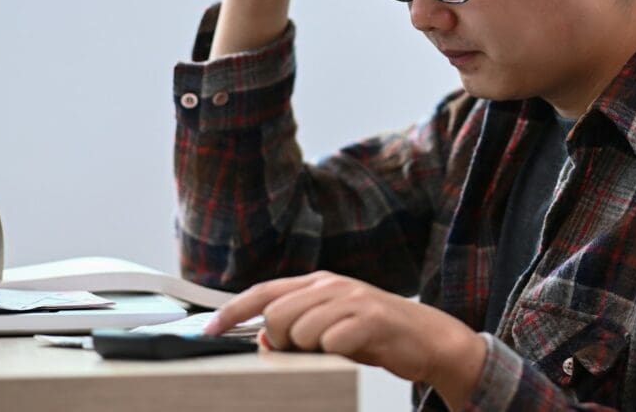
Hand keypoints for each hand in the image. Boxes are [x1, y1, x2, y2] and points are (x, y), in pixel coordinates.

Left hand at [205, 271, 485, 409]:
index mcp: (318, 283)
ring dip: (310, 350)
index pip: (263, 292)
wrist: (428, 338)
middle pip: (276, 314)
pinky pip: (332, 341)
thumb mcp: (331, 328)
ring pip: (300, 329)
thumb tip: (265, 337)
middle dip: (281, 339)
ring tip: (334, 350)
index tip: (207, 330)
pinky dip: (334, 353)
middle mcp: (332, 285)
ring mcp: (352, 299)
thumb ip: (297, 328)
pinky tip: (351, 350)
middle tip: (306, 350)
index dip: (231, 312)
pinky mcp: (370, 319)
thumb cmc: (375, 334)